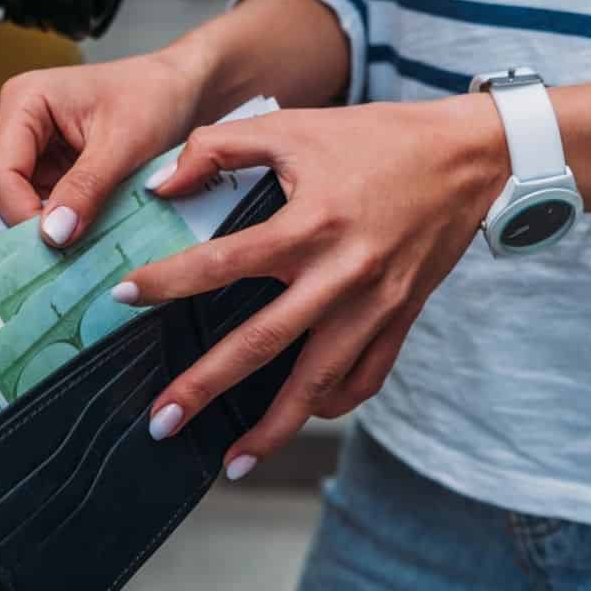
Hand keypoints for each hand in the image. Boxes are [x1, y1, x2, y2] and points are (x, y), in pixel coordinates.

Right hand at [0, 49, 212, 244]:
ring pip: (13, 206)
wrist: (181, 89)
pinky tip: (81, 239)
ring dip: (42, 230)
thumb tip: (53, 234)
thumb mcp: (124, 145)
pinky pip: (37, 208)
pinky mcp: (46, 170)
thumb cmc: (154, 97)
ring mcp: (28, 150)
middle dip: (26, 226)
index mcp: (22, 102)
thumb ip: (86, 188)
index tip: (58, 246)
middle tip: (62, 257)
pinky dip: (56, 227)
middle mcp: (14, 125)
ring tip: (75, 249)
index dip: (22, 216)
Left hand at [119, 99, 508, 477]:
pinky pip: (365, 379)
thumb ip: (218, 148)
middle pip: (261, 346)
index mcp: (308, 225)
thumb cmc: (375, 138)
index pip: (220, 264)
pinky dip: (332, 405)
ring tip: (231, 463)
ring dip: (272, 428)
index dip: (166, 282)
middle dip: (206, 387)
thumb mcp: (292, 128)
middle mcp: (340, 275)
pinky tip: (301, 418)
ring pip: (316, 384)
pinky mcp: (401, 320)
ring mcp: (374, 306)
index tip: (120, 298)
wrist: (470, 157)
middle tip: (162, 421)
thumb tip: (160, 184)